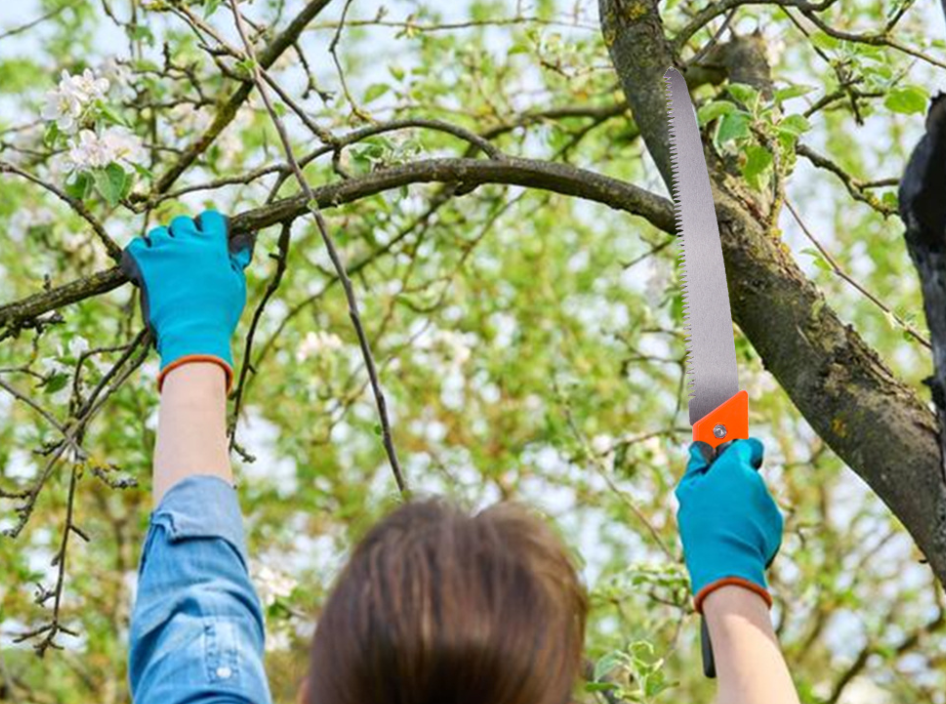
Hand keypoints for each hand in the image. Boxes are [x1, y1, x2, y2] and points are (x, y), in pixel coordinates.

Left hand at [121, 211, 253, 391]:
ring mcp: (164, 250)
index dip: (210, 226)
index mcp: (213, 245)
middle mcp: (188, 241)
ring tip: (168, 264)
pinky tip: (147, 265)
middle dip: (186, 235)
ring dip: (164, 244)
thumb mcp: (236, 284)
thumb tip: (247, 237)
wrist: (193, 333)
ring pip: (160, 233)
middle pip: (183, 223)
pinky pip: (136, 245)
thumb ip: (237, 257)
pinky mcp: (144, 262)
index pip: (210, 218)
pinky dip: (140, 252)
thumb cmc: (219, 312)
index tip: (209, 238)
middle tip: (188, 256)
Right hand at [675, 439, 782, 611]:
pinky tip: (734, 538)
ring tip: (722, 526)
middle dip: (734, 483)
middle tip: (713, 501)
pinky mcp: (775, 525)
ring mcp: (768, 504)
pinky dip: (750, 524)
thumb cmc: (702, 523)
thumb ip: (698, 464)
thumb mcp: (689, 491)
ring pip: (752, 498)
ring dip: (741, 506)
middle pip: (746, 475)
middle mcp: (756, 481)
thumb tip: (699, 446)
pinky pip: (760, 518)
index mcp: (734, 468)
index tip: (729, 454)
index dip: (739, 449)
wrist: (726, 562)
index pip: (749, 445)